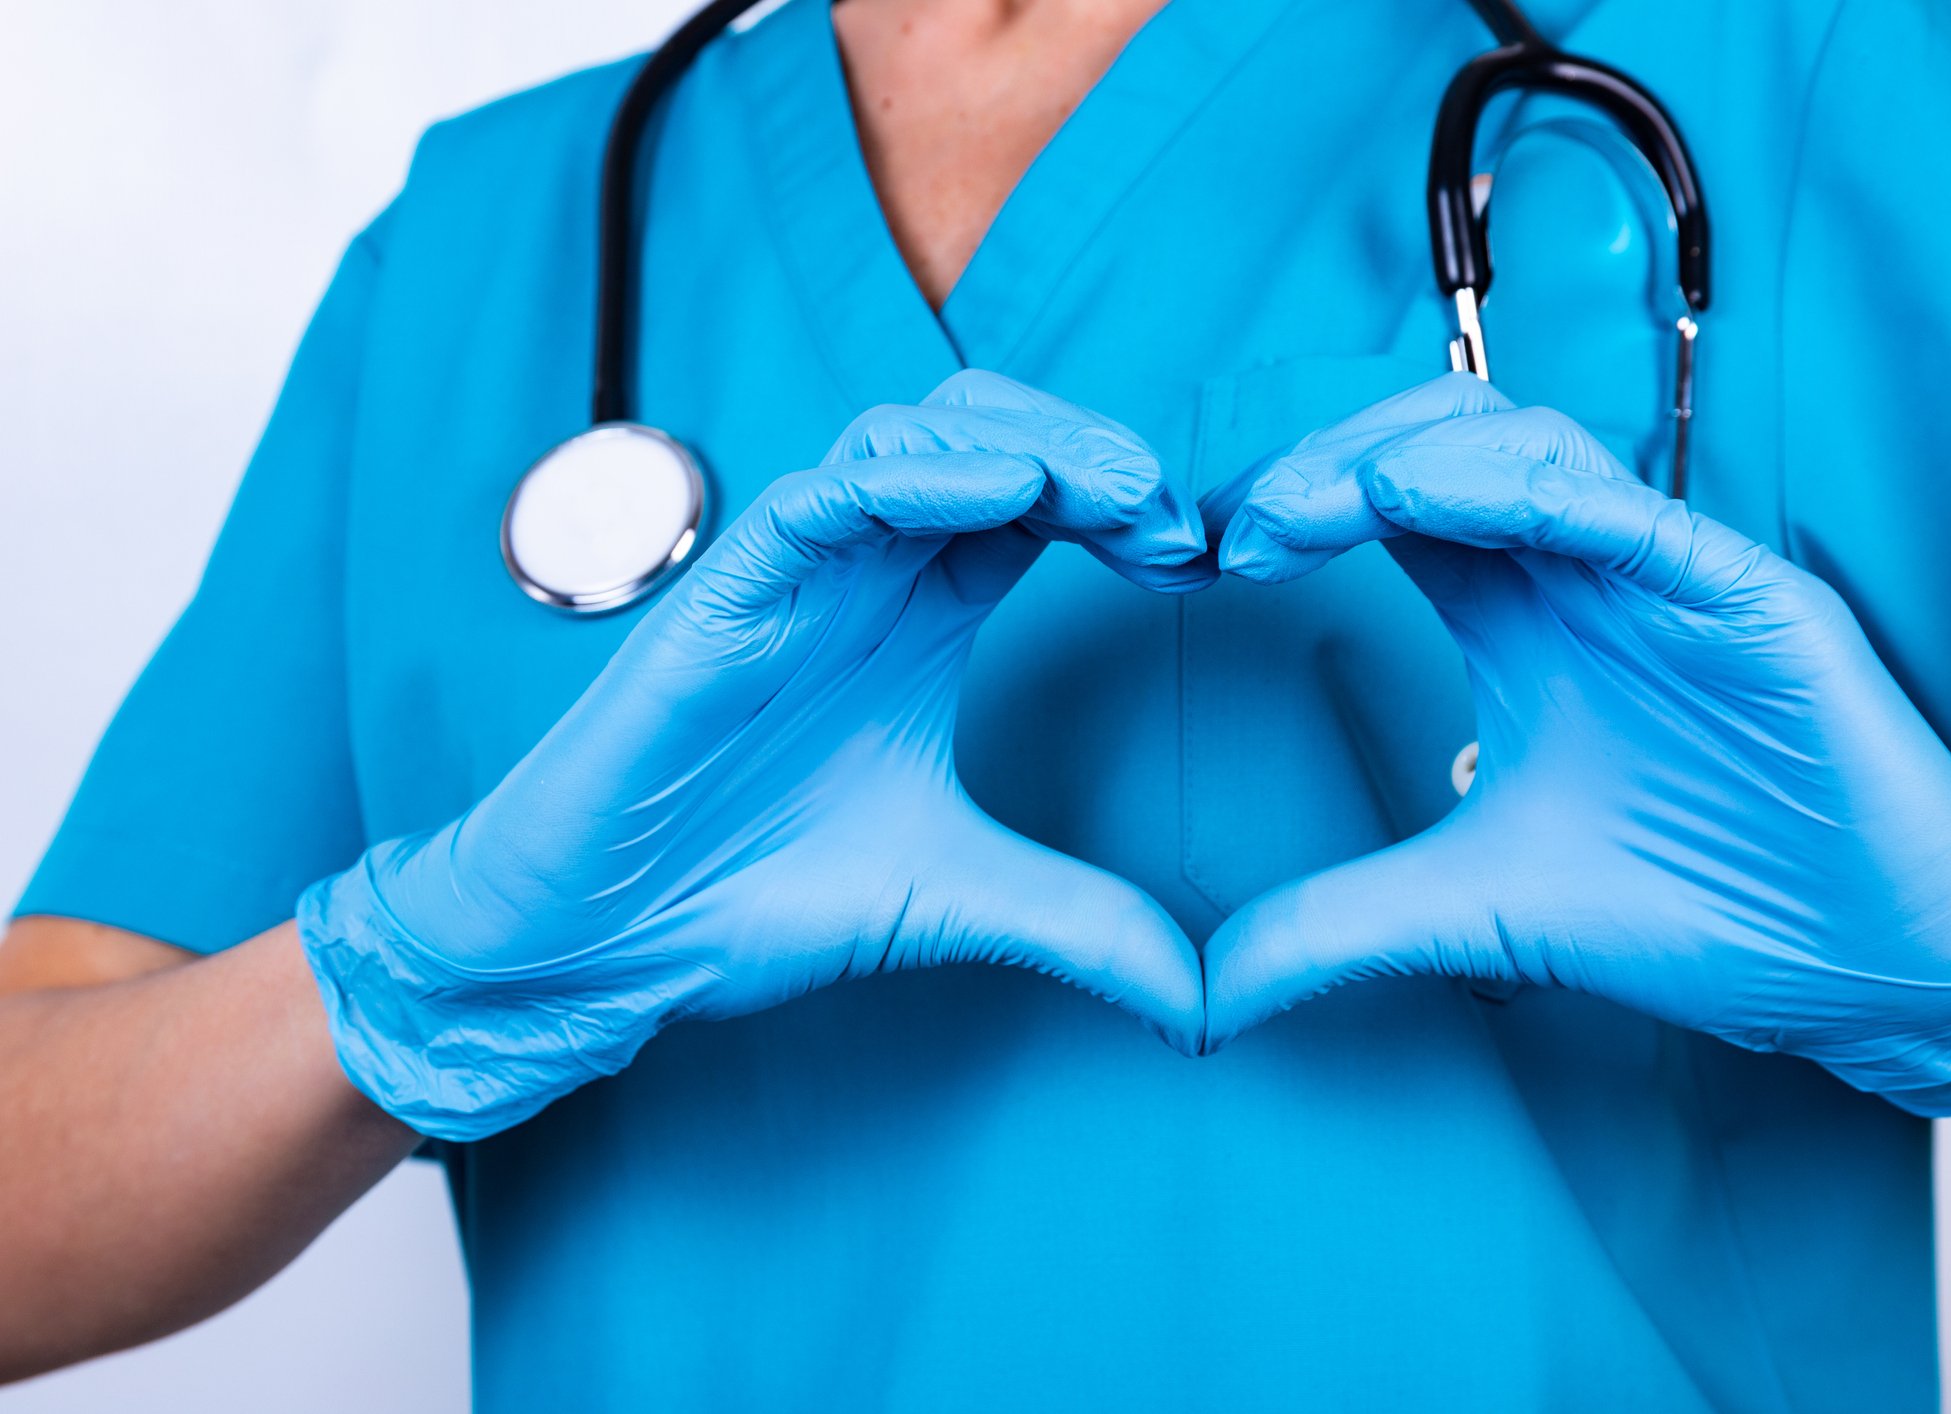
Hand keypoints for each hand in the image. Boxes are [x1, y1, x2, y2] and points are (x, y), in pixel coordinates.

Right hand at [301, 371, 1211, 1138]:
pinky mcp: (727, 589)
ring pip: (915, 431)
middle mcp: (866, 573)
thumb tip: (1210, 1004)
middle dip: (1095, 450)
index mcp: (924, 616)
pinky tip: (1010, 494)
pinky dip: (920, 477)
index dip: (1128, 507)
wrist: (605, 946)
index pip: (1042, 504)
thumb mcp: (959, 899)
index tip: (1203, 561)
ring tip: (1124, 495)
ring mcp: (796, 572)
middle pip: (992, 433)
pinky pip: (826, 493)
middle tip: (1177, 517)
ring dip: (1029, 443)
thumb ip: (1086, 926)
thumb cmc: (752, 895)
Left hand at [1204, 373, 1950, 1113]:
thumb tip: (1198, 1000)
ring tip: (1311, 507)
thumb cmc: (1696, 909)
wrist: (1869, 969)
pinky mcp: (1748, 598)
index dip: (1295, 506)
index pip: (1387, 508)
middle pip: (1438, 442)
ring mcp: (1664, 575)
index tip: (1210, 558)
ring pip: (1526, 443)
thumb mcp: (1471, 912)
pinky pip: (1631, 510)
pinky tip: (1427, 502)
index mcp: (1514, 617)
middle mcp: (1581, 574)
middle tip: (1244, 524)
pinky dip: (1526, 490)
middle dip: (1328, 458)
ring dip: (1406, 454)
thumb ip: (1334, 927)